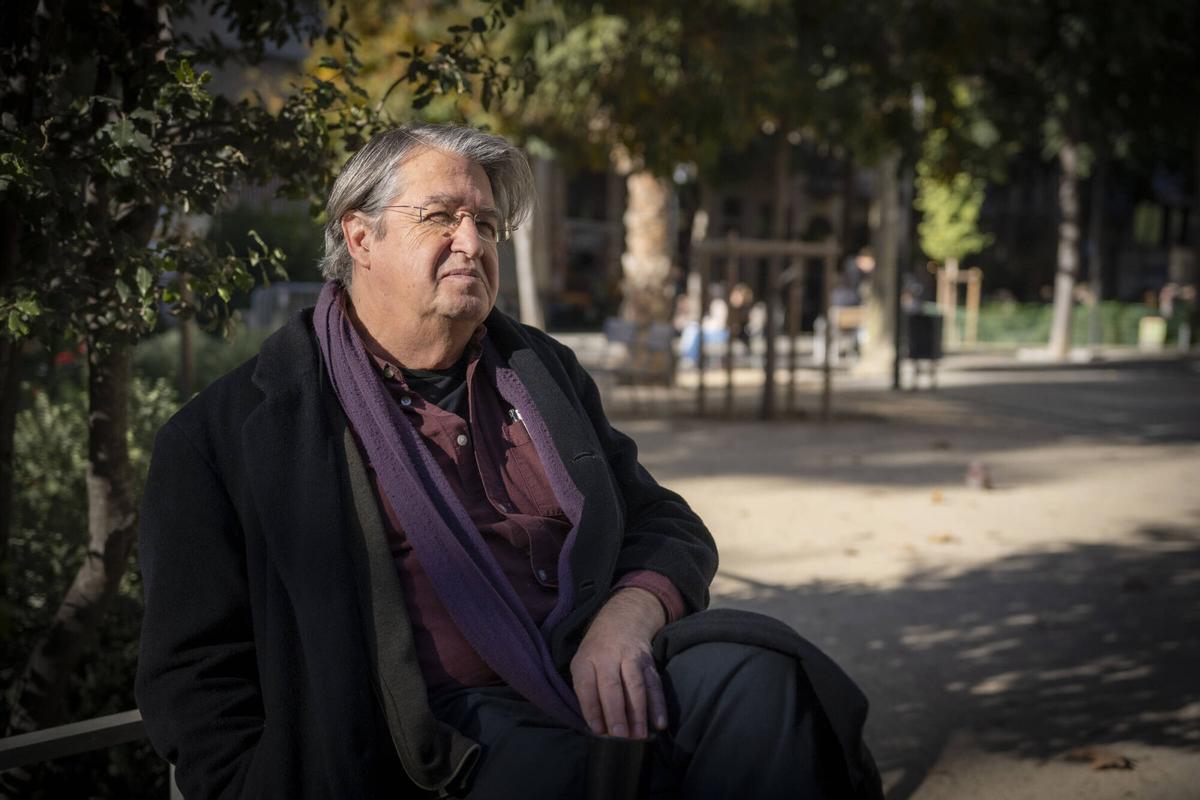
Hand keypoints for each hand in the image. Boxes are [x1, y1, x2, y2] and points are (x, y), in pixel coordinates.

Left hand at [570, 587, 667, 738]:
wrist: (622, 619)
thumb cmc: (598, 651)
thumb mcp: (583, 663)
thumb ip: (587, 690)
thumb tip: (598, 727)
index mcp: (587, 659)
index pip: (586, 686)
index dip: (592, 709)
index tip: (598, 730)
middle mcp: (608, 657)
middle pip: (612, 687)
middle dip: (616, 713)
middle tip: (620, 736)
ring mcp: (630, 658)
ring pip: (635, 686)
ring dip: (638, 713)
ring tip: (639, 735)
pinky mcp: (648, 662)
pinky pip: (654, 684)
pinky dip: (658, 705)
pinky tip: (659, 723)